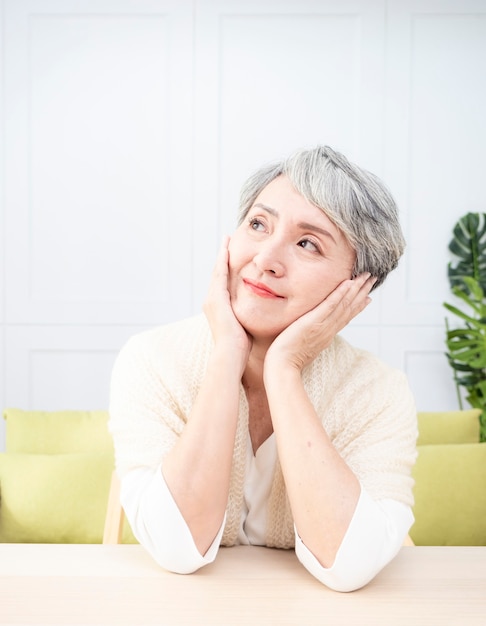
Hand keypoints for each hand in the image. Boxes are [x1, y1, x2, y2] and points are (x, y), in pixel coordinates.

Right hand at [203, 236, 251, 368]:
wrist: (230, 357)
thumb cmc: (240, 350)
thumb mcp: (245, 329)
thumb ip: (250, 320)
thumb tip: (262, 318)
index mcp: (218, 309)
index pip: (224, 284)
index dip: (227, 269)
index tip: (232, 257)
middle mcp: (211, 301)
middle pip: (218, 274)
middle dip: (223, 257)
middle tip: (227, 241)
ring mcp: (212, 299)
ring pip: (217, 271)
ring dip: (222, 254)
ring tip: (226, 240)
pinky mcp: (216, 299)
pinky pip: (220, 274)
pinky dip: (223, 261)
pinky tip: (228, 249)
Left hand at [265, 273, 375, 372]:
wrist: (282, 366)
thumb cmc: (286, 360)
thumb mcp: (303, 347)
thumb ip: (309, 339)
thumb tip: (309, 336)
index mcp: (327, 336)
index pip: (346, 318)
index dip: (358, 307)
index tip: (367, 298)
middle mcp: (329, 330)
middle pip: (350, 308)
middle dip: (362, 293)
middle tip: (373, 280)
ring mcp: (323, 325)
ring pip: (344, 304)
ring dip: (356, 289)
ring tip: (367, 276)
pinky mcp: (314, 321)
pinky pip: (330, 305)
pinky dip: (341, 293)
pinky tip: (349, 282)